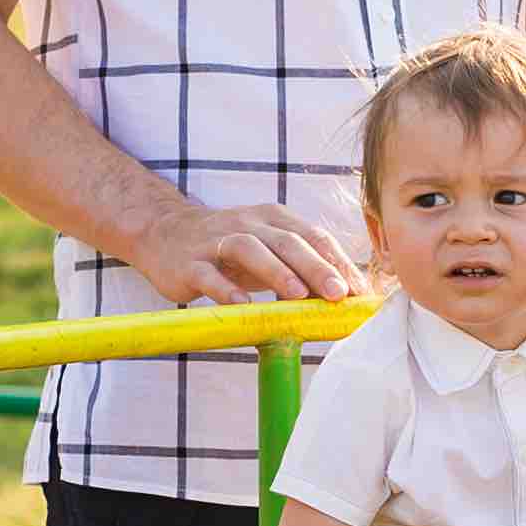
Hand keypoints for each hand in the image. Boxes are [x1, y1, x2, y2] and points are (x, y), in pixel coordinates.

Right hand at [131, 197, 361, 307]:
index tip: (360, 292)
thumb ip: (302, 267)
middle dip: (316, 267)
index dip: (338, 263)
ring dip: (276, 272)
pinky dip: (227, 290)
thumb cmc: (229, 248)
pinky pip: (209, 275)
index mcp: (274, 219)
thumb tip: (346, 296)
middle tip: (338, 294)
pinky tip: (243, 306)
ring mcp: (217, 242)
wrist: (165, 234)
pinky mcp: (190, 264)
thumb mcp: (268, 249)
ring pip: (250, 249)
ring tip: (298, 295)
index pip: (313, 236)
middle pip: (287, 241)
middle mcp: (248, 224)